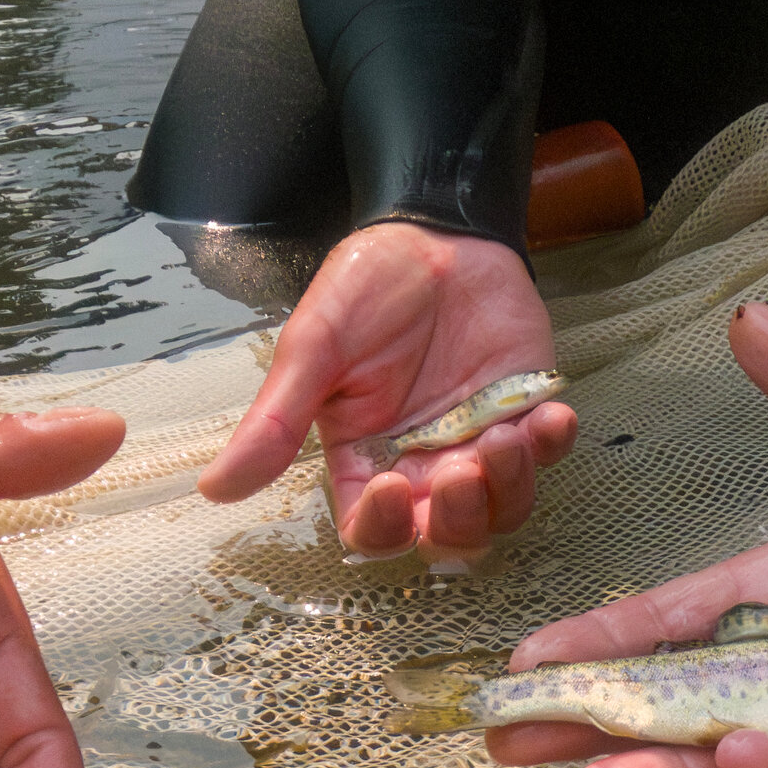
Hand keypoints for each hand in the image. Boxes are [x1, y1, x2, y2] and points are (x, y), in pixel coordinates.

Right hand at [198, 225, 577, 560]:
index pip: (375, 530)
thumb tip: (213, 490)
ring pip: (505, 508)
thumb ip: (273, 422)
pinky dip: (553, 447)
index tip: (390, 489)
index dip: (385, 528)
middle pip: (449, 535)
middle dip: (460, 516)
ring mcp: (480, 444)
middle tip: (461, 469)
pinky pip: (549, 456)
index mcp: (367, 460)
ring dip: (510, 487)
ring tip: (505, 437)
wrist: (433, 232)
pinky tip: (549, 417)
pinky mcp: (527, 415)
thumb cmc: (367, 287)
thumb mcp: (312, 349)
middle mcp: (425, 465)